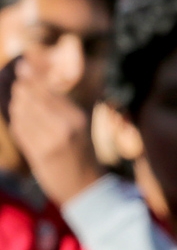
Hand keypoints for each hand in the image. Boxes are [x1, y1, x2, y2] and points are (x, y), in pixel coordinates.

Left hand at [7, 60, 102, 205]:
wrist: (86, 186)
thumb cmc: (82, 152)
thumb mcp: (82, 125)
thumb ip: (65, 105)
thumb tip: (41, 82)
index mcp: (77, 118)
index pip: (48, 90)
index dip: (32, 76)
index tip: (21, 64)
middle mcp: (64, 127)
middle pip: (33, 98)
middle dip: (22, 89)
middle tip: (18, 83)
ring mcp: (50, 140)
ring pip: (22, 112)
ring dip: (17, 105)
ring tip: (20, 101)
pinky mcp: (38, 153)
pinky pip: (19, 129)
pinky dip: (16, 121)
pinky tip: (20, 118)